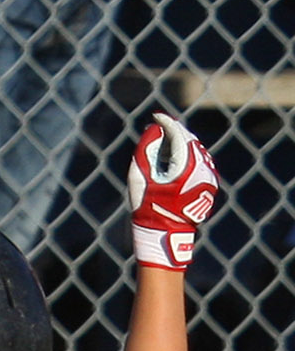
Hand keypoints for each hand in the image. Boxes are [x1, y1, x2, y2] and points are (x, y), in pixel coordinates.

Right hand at [127, 112, 219, 270]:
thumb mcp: (140, 177)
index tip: (155, 117)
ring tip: (164, 140)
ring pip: (198, 150)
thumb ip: (146, 150)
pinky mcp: (210, 184)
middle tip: (159, 126)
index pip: (179, 136)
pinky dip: (188, 154)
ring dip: (182, 142)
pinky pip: (201, 161)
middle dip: (175, 131)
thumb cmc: (147, 206)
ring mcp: (210, 178)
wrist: (164, 234)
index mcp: (187, 168)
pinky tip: (175, 155)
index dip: (167, 123)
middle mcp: (204, 170)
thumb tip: (153, 129)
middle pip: (191, 141)